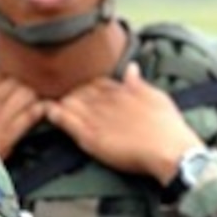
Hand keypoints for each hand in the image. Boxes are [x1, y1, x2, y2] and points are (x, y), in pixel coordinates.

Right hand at [0, 64, 46, 158]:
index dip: (9, 69)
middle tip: (33, 81)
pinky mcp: (8, 136)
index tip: (15, 71)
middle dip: (25, 79)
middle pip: (15, 80)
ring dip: (34, 93)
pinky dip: (38, 110)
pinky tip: (42, 107)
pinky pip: (29, 116)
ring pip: (26, 94)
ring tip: (40, 93)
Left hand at [46, 63, 202, 181]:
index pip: (95, 81)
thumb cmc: (168, 126)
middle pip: (79, 89)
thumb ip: (139, 83)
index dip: (86, 84)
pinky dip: (55, 114)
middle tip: (61, 94)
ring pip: (69, 101)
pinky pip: (66, 121)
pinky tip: (48, 110)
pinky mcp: (90, 136)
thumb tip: (131, 67)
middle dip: (69, 90)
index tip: (81, 88)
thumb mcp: (157, 96)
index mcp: (121, 90)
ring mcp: (97, 118)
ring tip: (49, 101)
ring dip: (60, 100)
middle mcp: (106, 100)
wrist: (169, 149)